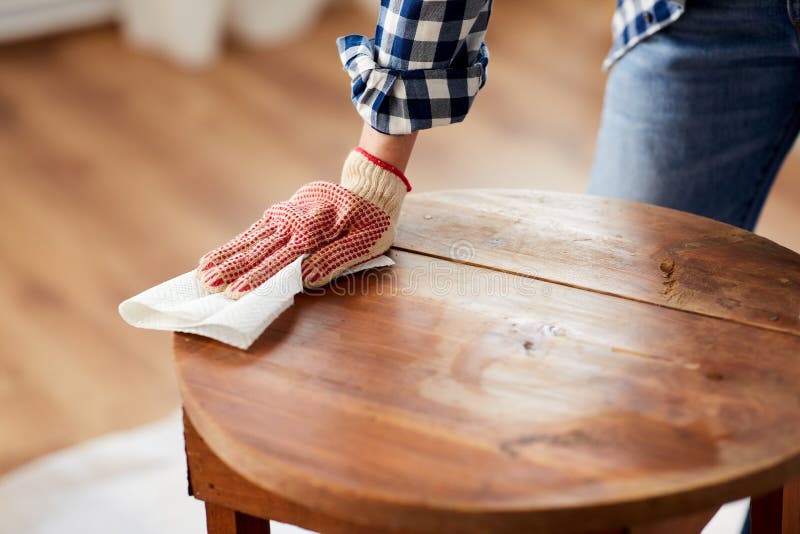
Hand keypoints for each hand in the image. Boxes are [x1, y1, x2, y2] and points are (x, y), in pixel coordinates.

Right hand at [196, 148, 410, 297]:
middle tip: (206, 286)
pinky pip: (254, 232)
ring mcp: (285, 217)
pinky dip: (234, 245)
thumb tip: (307, 278)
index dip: (258, 278)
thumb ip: (335, 259)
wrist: (368, 189)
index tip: (236, 293)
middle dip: (231, 269)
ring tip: (202, 273)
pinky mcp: (281, 215)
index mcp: (315, 230)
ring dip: (225, 257)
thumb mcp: (366, 242)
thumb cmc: (371, 221)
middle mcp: (294, 222)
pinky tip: (216, 256)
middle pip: (258, 250)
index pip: (281, 260)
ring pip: (250, 240)